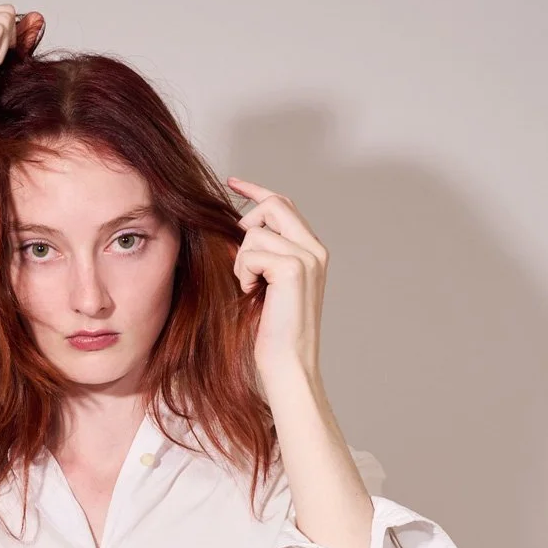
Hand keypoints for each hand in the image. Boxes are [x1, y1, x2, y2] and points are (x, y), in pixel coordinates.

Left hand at [226, 177, 328, 391]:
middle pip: (273, 204)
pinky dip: (243, 274)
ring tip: (251, 289)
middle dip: (246, 225)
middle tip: (241, 259)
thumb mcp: (265, 285)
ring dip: (241, 262)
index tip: (232, 182)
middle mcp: (315, 248)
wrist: (288, 365)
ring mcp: (307, 256)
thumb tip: (234, 230)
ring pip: (255, 232)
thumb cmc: (272, 334)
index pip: (284, 204)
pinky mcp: (294, 268)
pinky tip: (253, 294)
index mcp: (311, 251)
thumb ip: (260, 255)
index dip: (256, 191)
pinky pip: (251, 252)